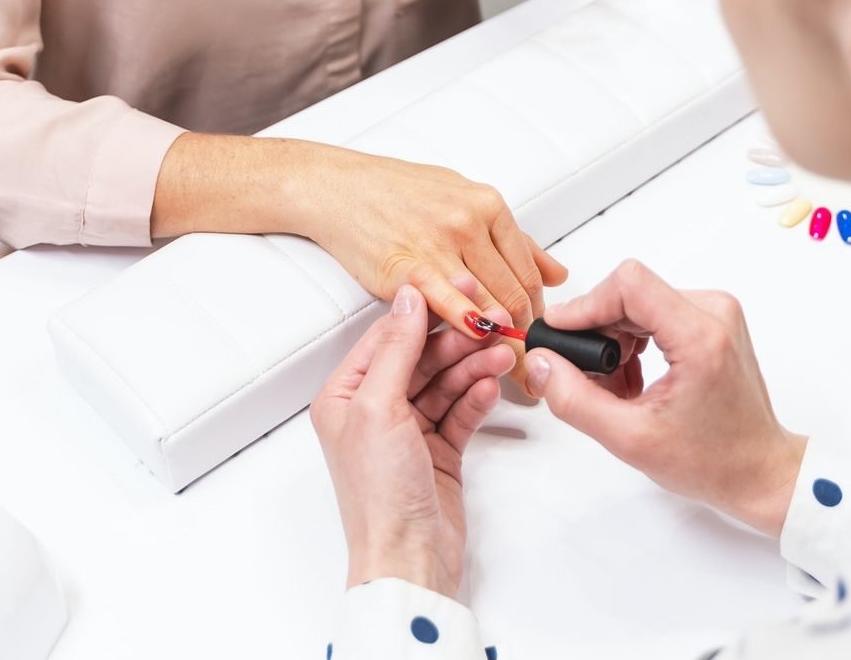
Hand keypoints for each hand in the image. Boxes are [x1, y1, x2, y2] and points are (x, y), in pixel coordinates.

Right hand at [301, 145, 567, 343]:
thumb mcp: (464, 199)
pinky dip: (469, 330)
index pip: (529, 271)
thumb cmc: (397, 191)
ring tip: (516, 373)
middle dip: (527, 337)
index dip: (539, 312)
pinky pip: (449, 307)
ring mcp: (440, 245)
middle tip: (535, 367)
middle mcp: (470, 223)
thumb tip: (556, 272)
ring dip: (503, 345)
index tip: (542, 338)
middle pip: (514, 293)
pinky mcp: (408, 269)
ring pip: (489, 305)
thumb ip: (513, 239)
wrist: (340, 188)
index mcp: (488, 206)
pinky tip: (479, 350)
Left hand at [311, 282, 514, 596]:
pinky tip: (493, 385)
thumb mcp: (379, 409)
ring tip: (504, 354)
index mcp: (346, 396)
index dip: (424, 312)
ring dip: (475, 365)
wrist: (409, 560)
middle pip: (422, 356)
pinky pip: (461, 410)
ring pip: (446, 381)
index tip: (458, 289)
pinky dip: (477, 396)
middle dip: (458, 340)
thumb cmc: (380, 495)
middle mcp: (374, 410)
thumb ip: (396, 349)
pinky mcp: (438, 450)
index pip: (388, 336)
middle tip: (493, 322)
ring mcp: (408, 430)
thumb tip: (408, 298)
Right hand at [524, 259, 806, 535]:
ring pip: (641, 302)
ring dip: (616, 339)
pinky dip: (635, 341)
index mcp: (701, 336)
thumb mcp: (630, 440)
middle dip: (599, 331)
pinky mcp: (713, 320)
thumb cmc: (712, 461)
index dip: (587, 305)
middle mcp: (714, 311)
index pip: (629, 285)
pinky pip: (657, 311)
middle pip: (632, 292)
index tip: (561, 333)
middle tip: (588, 376)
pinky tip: (633, 380)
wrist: (760, 472)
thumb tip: (540, 362)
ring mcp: (717, 313)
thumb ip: (575, 400)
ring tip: (615, 388)